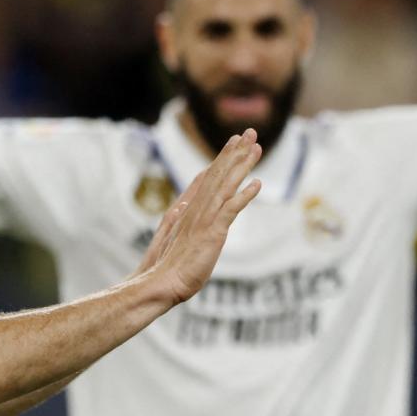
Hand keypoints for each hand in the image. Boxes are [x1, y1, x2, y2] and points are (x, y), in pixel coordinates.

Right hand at [141, 129, 262, 303]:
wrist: (158, 283)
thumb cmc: (164, 268)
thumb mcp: (172, 238)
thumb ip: (178, 218)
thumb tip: (183, 202)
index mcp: (186, 210)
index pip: (207, 179)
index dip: (221, 160)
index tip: (232, 144)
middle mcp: (195, 209)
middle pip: (218, 174)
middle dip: (234, 153)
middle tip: (249, 133)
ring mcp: (203, 219)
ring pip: (226, 185)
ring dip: (242, 165)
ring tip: (255, 147)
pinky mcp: (212, 232)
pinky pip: (231, 209)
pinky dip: (244, 195)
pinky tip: (257, 184)